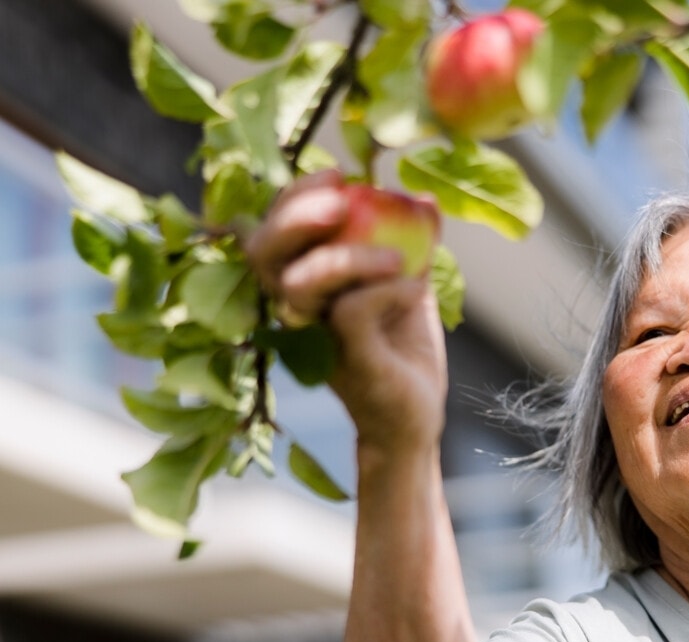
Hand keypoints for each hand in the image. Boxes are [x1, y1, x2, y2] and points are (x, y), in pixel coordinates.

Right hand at [246, 171, 448, 453]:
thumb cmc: (402, 353)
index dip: (293, 198)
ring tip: (397, 259)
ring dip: (347, 258)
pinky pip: (353, 310)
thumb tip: (424, 199)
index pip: (273, 232)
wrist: (416, 417)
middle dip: (294, 218)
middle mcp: (298, 310)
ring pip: (300, 284)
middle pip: (262, 254)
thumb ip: (408, 244)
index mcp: (303, 286)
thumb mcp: (405, 287)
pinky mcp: (347, 359)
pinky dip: (389, 290)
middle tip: (342, 203)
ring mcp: (317, 337)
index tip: (337, 176)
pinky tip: (417, 290)